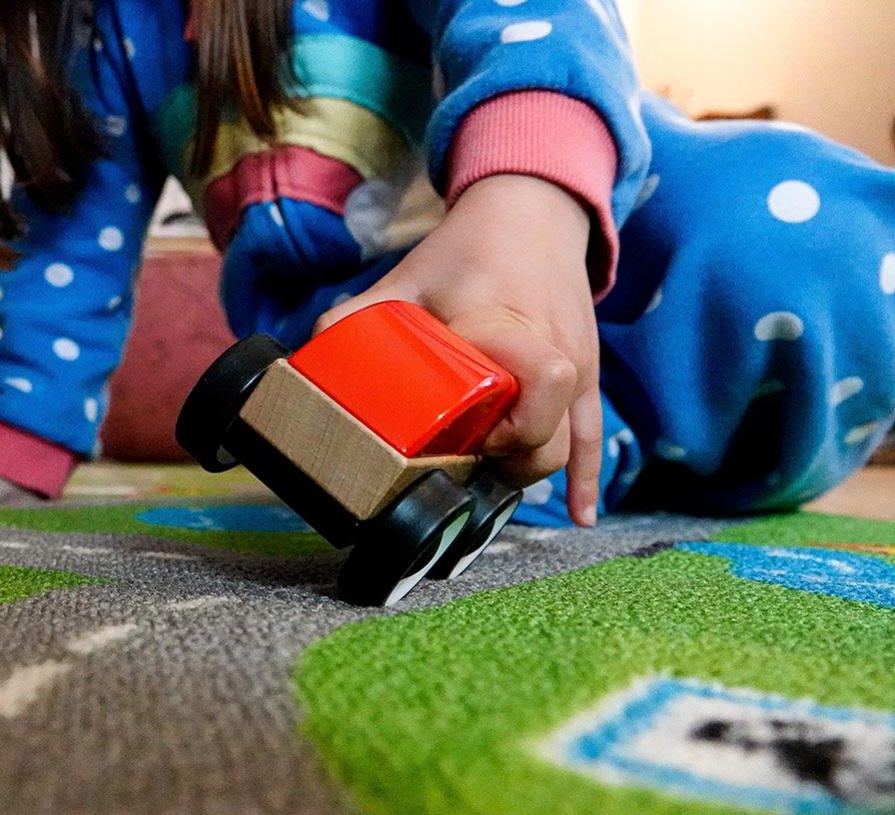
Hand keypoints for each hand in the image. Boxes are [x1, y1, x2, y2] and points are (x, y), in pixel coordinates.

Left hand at [314, 174, 602, 525]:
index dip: (503, 435)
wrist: (531, 213)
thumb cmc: (468, 248)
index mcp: (509, 329)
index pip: (535, 393)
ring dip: (530, 470)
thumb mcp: (407, 277)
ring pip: (569, 444)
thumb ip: (358, 316)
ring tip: (493, 475)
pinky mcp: (587, 374)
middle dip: (509, 464)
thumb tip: (306, 362)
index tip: (464, 442)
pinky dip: (587, 480)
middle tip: (467, 459)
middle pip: (549, 438)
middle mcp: (554, 350)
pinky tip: (581, 516)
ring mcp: (579, 365)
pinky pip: (594, 436)